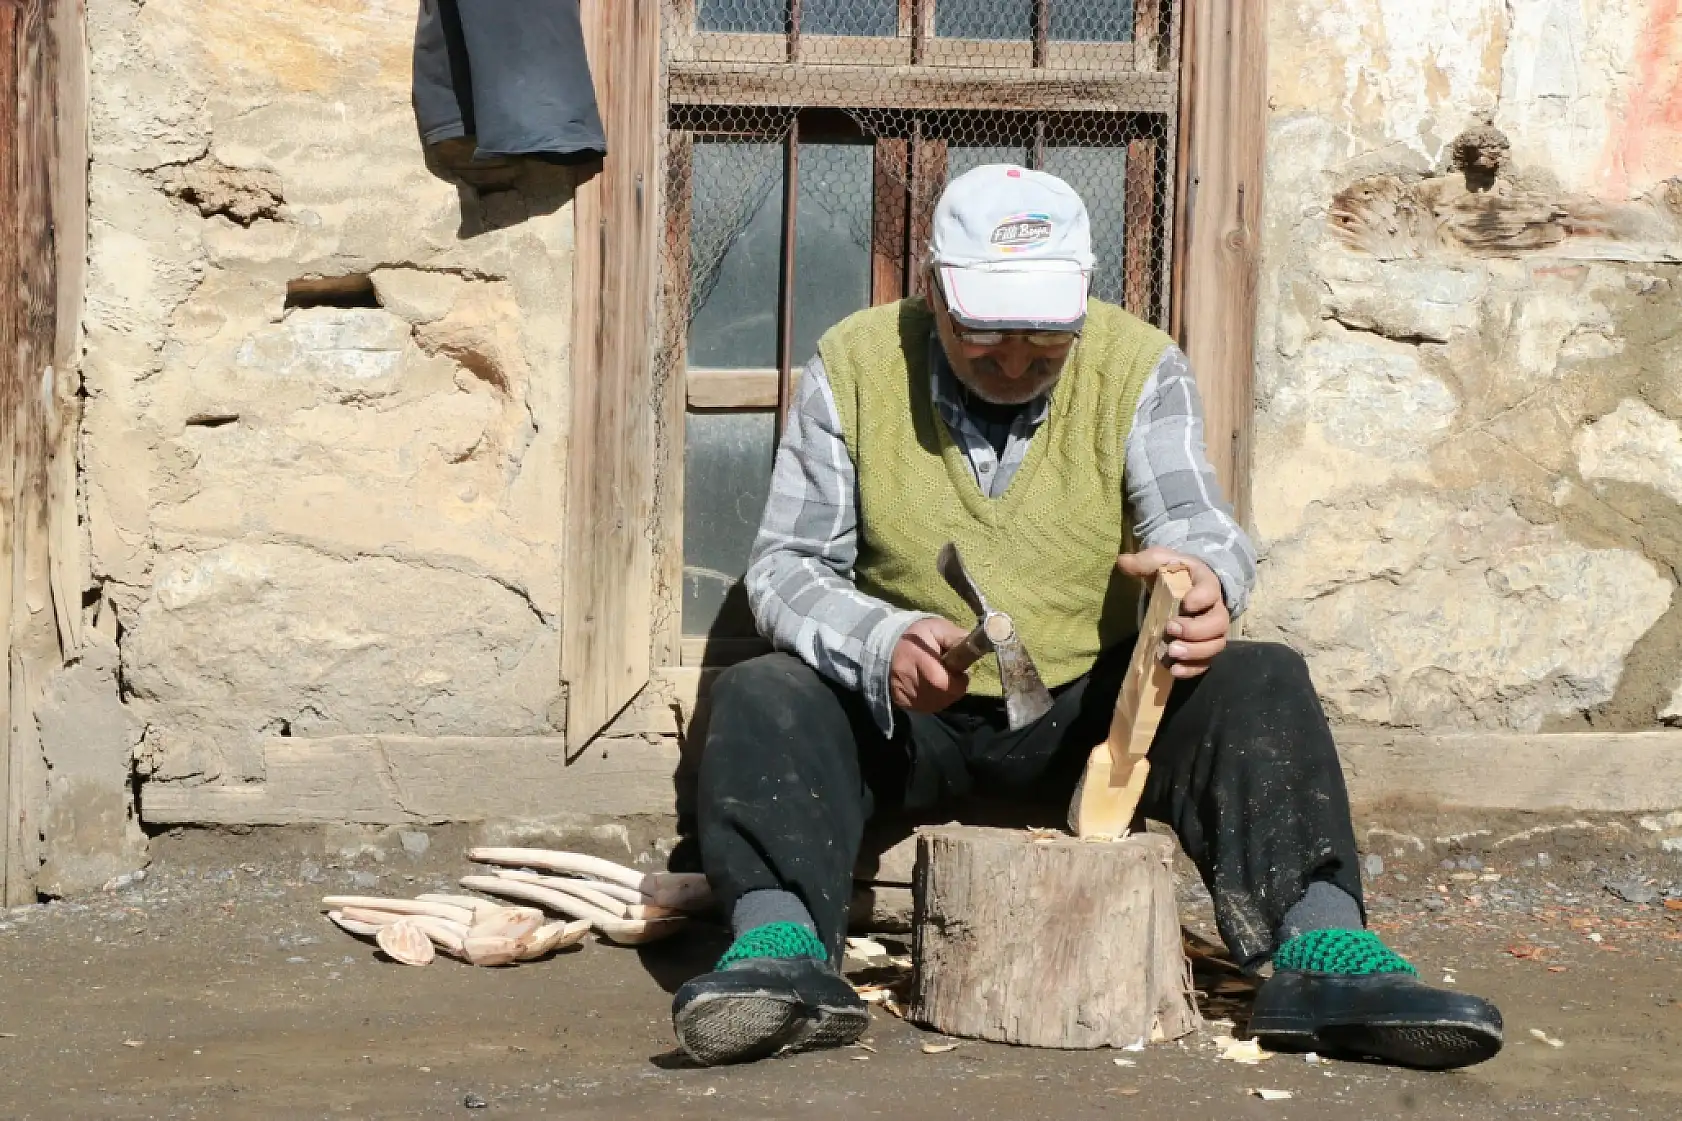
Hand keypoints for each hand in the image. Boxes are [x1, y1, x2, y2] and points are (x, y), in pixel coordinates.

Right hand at [890, 617, 972, 712]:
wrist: (890, 646)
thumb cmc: (920, 636)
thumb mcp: (937, 628)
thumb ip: (956, 637)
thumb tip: (974, 646)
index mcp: (917, 658)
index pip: (942, 682)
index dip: (957, 682)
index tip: (960, 674)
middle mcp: (908, 679)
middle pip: (942, 695)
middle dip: (954, 687)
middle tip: (951, 674)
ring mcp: (904, 694)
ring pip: (937, 704)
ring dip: (946, 694)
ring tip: (941, 679)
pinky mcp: (902, 703)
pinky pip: (927, 708)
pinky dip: (935, 700)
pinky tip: (932, 687)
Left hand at [1116, 548, 1229, 678]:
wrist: (1185, 585)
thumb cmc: (1174, 572)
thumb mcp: (1160, 561)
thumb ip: (1145, 561)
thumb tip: (1123, 561)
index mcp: (1206, 584)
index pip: (1211, 591)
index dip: (1201, 598)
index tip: (1185, 602)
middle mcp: (1215, 609)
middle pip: (1218, 623)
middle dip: (1195, 630)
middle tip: (1170, 629)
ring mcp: (1211, 632)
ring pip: (1215, 645)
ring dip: (1194, 652)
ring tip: (1171, 653)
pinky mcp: (1204, 648)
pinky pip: (1205, 662)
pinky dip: (1192, 669)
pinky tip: (1174, 671)